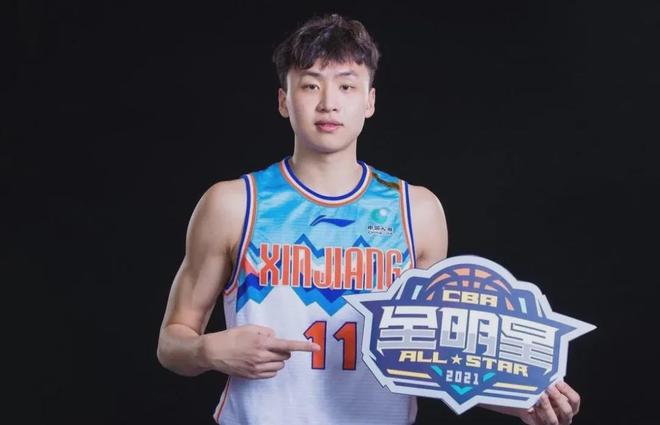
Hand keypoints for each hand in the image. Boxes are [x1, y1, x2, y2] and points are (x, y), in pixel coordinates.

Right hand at [199, 325, 319, 378]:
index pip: (288, 345)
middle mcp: (261, 357)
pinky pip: (270, 374)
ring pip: (279, 366)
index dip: (303, 347)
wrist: (212, 352)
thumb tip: (275, 337)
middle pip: (285, 357)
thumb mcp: (249, 328)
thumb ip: (265, 331)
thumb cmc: (231, 336)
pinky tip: (260, 361)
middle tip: (271, 345)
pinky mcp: (252, 376)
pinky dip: (270, 368)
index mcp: (262, 343)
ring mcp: (256, 368)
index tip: (316, 348)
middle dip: (283, 351)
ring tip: (263, 353)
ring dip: (277, 360)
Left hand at [518, 381, 580, 424]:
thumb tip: (549, 375)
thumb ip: (553, 386)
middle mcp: (565, 418)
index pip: (575, 400)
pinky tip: (530, 408)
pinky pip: (538, 423)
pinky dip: (534, 415)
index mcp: (570, 407)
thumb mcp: (551, 391)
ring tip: (540, 395)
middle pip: (567, 410)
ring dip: (546, 407)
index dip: (567, 390)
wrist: (529, 408)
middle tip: (548, 387)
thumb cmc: (543, 396)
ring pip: (553, 419)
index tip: (557, 382)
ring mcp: (555, 424)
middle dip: (558, 398)